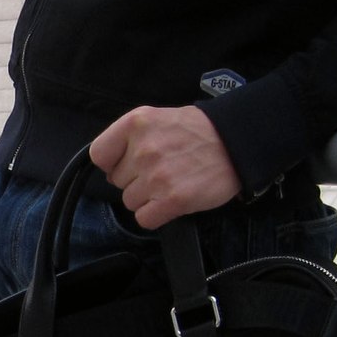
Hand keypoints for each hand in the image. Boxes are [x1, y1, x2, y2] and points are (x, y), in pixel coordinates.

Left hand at [89, 107, 239, 228]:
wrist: (237, 140)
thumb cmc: (197, 131)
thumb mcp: (156, 118)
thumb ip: (129, 138)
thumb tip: (109, 166)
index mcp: (136, 124)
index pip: (99, 155)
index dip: (111, 164)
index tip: (127, 164)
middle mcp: (143, 149)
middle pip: (117, 181)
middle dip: (136, 179)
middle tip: (162, 169)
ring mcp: (157, 176)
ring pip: (130, 202)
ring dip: (148, 198)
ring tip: (171, 182)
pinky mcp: (173, 200)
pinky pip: (144, 219)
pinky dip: (156, 215)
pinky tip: (171, 200)